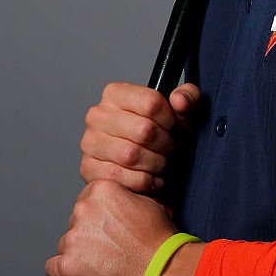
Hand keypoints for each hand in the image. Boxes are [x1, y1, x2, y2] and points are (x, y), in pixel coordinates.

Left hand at [45, 180, 175, 275]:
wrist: (164, 275)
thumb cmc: (159, 243)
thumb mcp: (147, 203)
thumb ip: (121, 200)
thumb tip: (113, 205)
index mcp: (101, 190)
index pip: (86, 202)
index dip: (100, 218)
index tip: (110, 230)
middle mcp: (83, 210)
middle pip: (75, 224)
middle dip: (89, 236)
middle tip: (111, 250)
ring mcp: (73, 240)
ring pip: (66, 246)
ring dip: (80, 256)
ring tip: (105, 267)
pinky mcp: (67, 268)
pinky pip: (53, 269)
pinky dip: (67, 275)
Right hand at [80, 82, 201, 192]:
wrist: (144, 159)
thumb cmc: (162, 132)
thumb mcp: (180, 110)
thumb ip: (188, 97)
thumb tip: (179, 101)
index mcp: (116, 93)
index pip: (151, 103)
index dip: (171, 119)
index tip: (174, 127)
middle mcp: (98, 114)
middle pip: (144, 130)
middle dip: (165, 144)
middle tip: (169, 148)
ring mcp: (90, 142)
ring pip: (131, 156)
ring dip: (155, 164)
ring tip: (160, 162)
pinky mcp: (88, 168)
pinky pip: (119, 178)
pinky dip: (142, 181)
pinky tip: (150, 177)